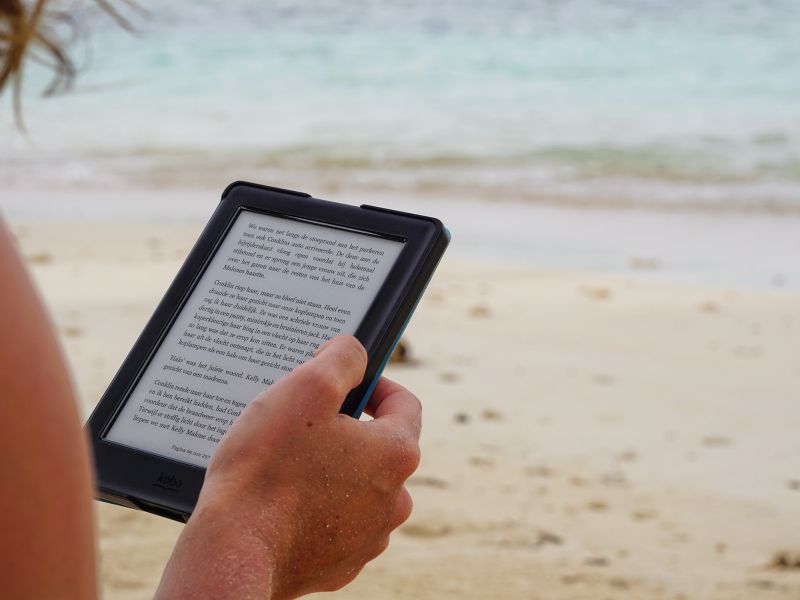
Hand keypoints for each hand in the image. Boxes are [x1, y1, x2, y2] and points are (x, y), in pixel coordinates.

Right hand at [155, 336, 421, 598]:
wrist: (232, 553)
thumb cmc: (265, 469)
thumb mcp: (306, 388)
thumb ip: (342, 358)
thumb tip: (354, 352)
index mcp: (395, 454)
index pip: (403, 403)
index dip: (374, 383)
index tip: (347, 382)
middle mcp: (394, 499)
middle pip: (378, 447)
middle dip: (346, 430)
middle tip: (303, 424)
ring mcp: (369, 537)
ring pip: (357, 486)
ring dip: (332, 471)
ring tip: (287, 466)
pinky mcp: (341, 563)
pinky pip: (336, 523)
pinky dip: (316, 508)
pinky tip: (282, 503)